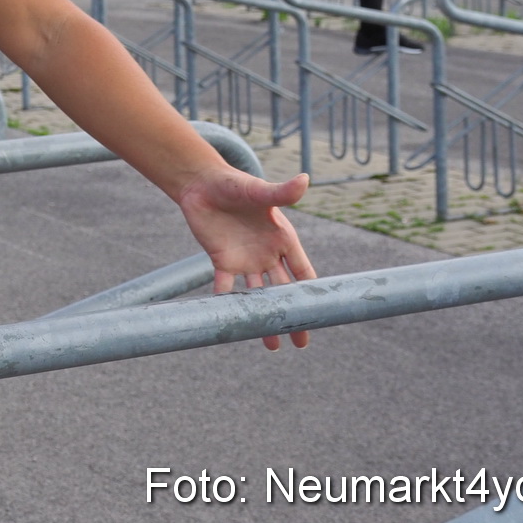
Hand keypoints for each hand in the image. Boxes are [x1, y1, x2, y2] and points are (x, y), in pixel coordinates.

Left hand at [176, 167, 316, 349]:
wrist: (202, 184)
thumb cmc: (235, 184)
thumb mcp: (259, 191)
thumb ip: (281, 191)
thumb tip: (305, 179)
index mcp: (283, 239)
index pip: (303, 273)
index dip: (311, 294)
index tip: (321, 317)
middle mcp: (267, 254)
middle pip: (283, 292)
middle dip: (290, 316)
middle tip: (300, 342)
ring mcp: (246, 260)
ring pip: (257, 296)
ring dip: (262, 317)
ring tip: (271, 343)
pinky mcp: (222, 261)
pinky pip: (226, 287)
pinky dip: (227, 304)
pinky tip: (231, 322)